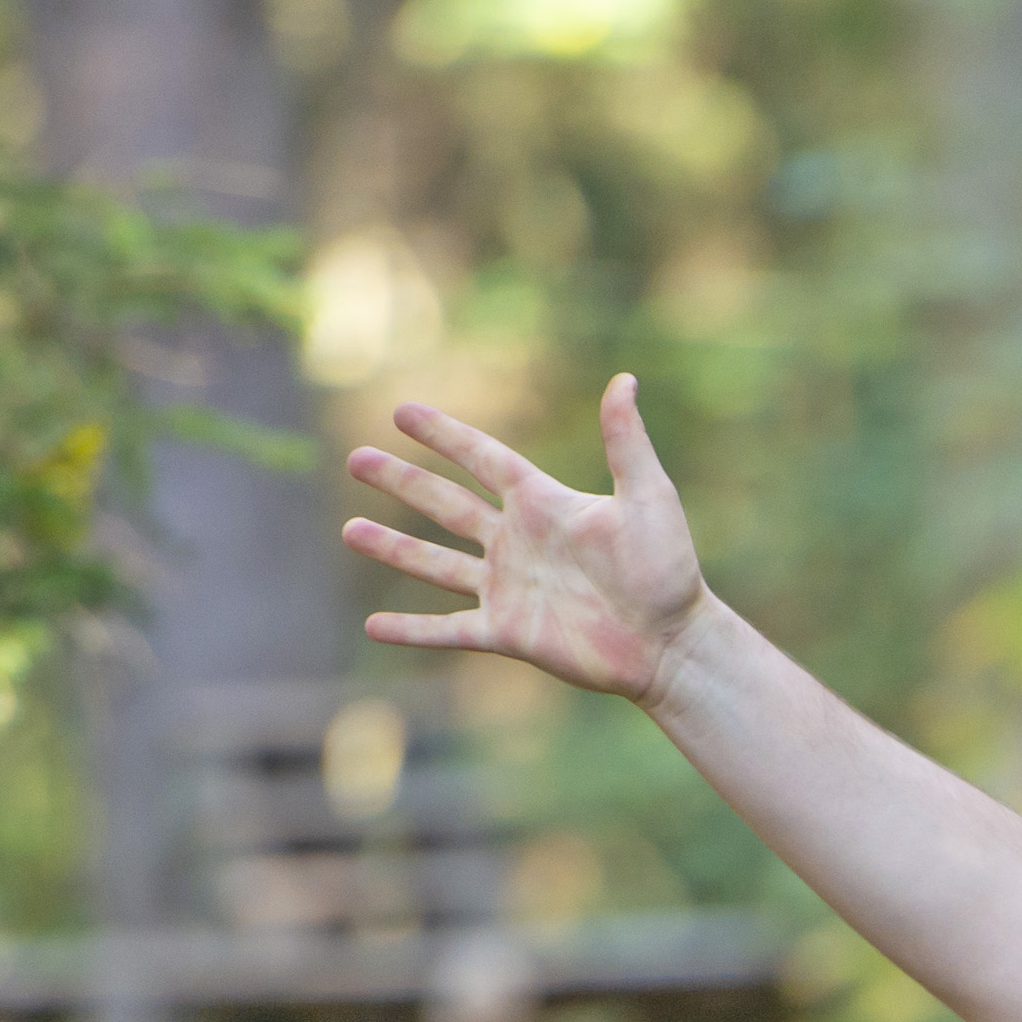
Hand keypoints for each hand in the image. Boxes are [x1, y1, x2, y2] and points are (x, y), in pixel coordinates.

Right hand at [342, 374, 709, 702]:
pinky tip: (373, 626)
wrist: (672, 642)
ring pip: (436, 563)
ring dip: (393, 548)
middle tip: (356, 459)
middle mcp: (517, 541)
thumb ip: (626, 443)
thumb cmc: (668, 569)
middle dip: (402, 482)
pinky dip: (412, 629)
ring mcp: (509, 587)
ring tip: (350, 529)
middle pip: (446, 504)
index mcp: (543, 503)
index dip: (444, 436)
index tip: (402, 413)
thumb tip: (624, 379)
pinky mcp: (509, 633)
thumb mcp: (648, 497)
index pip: (483, 459)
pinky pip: (449, 630)